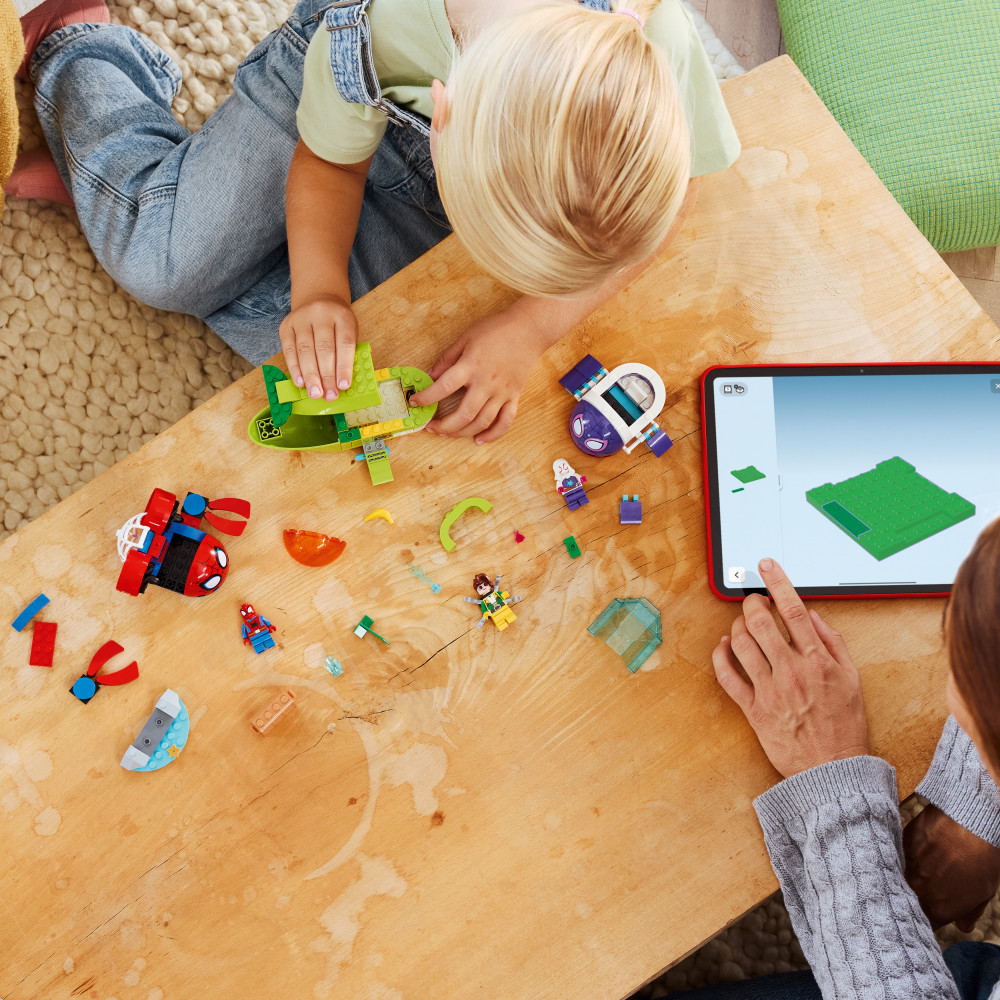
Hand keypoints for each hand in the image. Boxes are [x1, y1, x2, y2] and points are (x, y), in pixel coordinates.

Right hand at [279, 295, 357, 401]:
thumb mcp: (349, 330)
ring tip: (315, 393)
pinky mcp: (287, 326)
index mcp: (343, 317)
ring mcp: (302, 319)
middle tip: (329, 395)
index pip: (345, 344)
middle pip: (324, 349)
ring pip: (305, 350)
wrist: (317, 298)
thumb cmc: (337, 323)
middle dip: (326, 376)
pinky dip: (295, 368)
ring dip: (310, 376)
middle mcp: (321, 314)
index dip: (344, 367)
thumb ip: (346, 352)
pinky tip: (300, 382)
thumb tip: (340, 383)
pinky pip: (289, 350)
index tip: (343, 386)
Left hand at [409, 311, 542, 442]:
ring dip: (462, 433)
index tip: (415, 402)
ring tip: (448, 434)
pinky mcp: (514, 397)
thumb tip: (430, 375)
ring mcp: (502, 392)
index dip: (427, 398)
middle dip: (444, 426)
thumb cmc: (497, 330)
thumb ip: (447, 358)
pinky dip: (492, 435)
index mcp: (471, 366)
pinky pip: (505, 422)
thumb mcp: (466, 337)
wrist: (529, 330)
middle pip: (464, 414)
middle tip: (431, 427)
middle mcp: (487, 383)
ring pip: (482, 422)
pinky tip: (478, 440)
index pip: (444, 387)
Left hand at [712, 558, 870, 777]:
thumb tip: (812, 616)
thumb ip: (833, 644)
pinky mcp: (753, 709)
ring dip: (737, 626)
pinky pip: (727, 677)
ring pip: (741, 644)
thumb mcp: (852, 679)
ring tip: (742, 623)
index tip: (766, 567)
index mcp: (817, 661)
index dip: (777, 583)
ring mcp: (769, 690)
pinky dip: (720, 656)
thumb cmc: (844, 726)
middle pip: (760, 622)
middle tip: (752, 599)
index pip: (792, 610)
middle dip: (751, 602)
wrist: (833, 770)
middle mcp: (790, 671)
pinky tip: (723, 646)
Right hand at [904, 804, 999, 930]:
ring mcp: (906, 866)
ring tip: (927, 869)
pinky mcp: (901, 844)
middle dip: (919, 898)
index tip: (933, 914)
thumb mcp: (984, 892)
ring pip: (904, 878)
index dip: (929, 920)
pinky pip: (902, 857)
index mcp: (937, 908)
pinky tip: (923, 851)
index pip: (925, 923)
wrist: (968, 822)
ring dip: (912, 877)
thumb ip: (969, 912)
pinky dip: (910, 857)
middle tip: (931, 890)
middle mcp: (916, 890)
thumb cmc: (982, 859)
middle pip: (911, 901)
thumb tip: (963, 926)